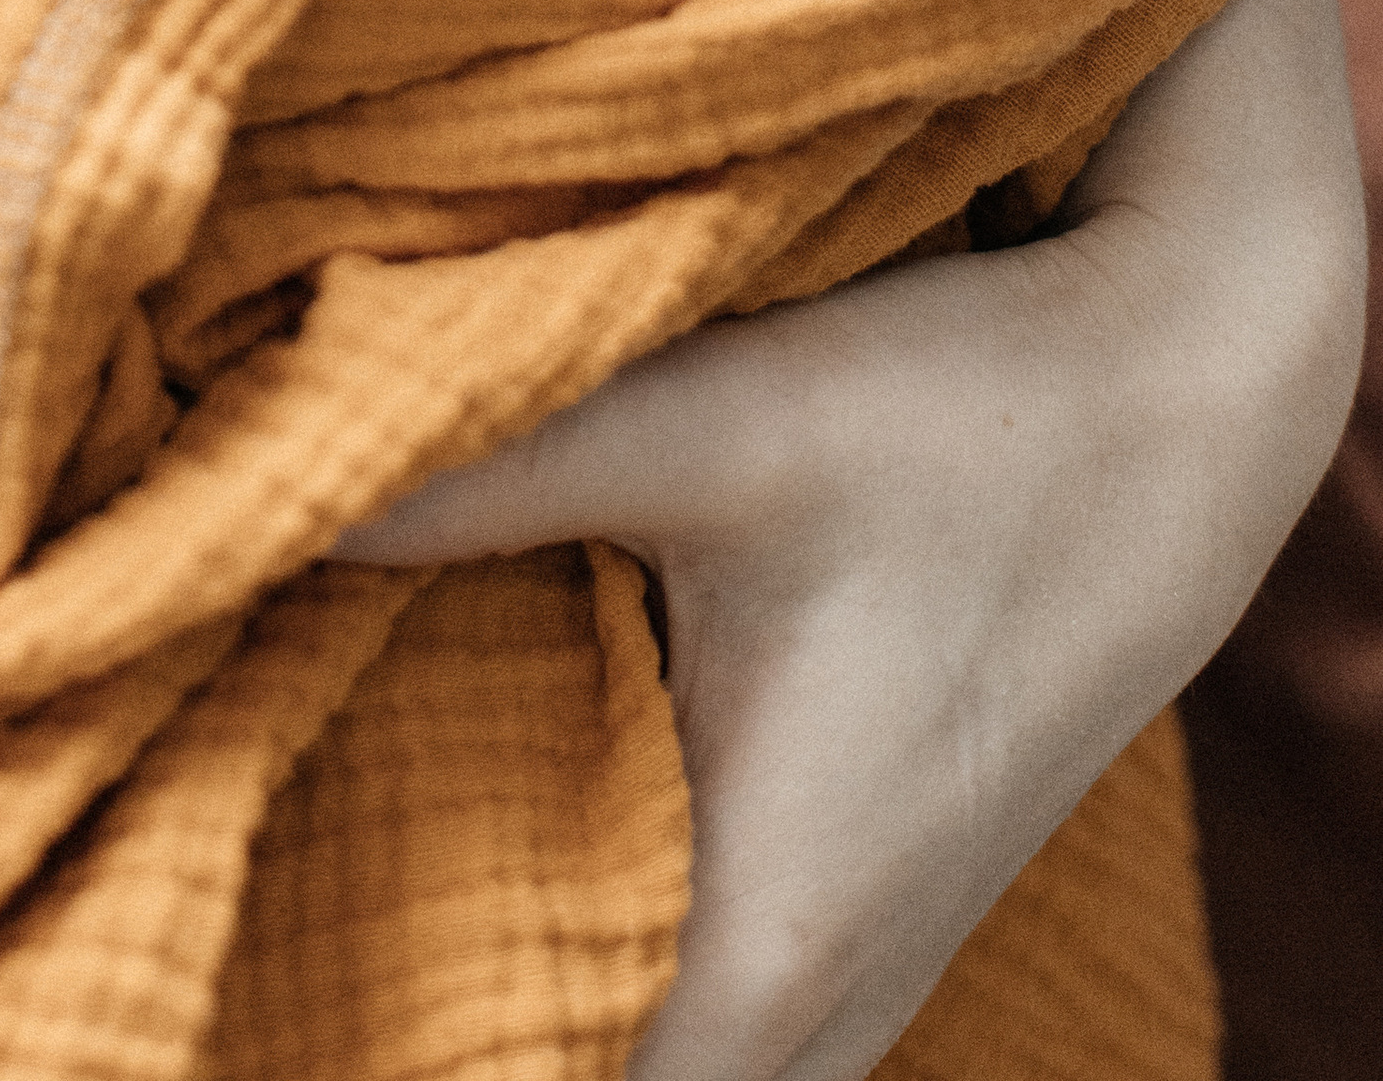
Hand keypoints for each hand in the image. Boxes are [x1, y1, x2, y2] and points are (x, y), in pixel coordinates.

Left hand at [330, 0, 1366, 1080]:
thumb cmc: (960, 417)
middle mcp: (833, 1000)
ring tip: (347, 902)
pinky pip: (714, 1014)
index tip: (274, 1014)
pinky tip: (500, 849)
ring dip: (533, 1003)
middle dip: (448, 1036)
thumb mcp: (702, 418)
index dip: (427, 1074)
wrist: (1180, 410)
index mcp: (774, 935)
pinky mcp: (874, 906)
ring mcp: (868, 968)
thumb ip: (469, 464)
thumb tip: (244, 490)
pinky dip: (607, 964)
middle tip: (274, 938)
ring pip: (666, 1066)